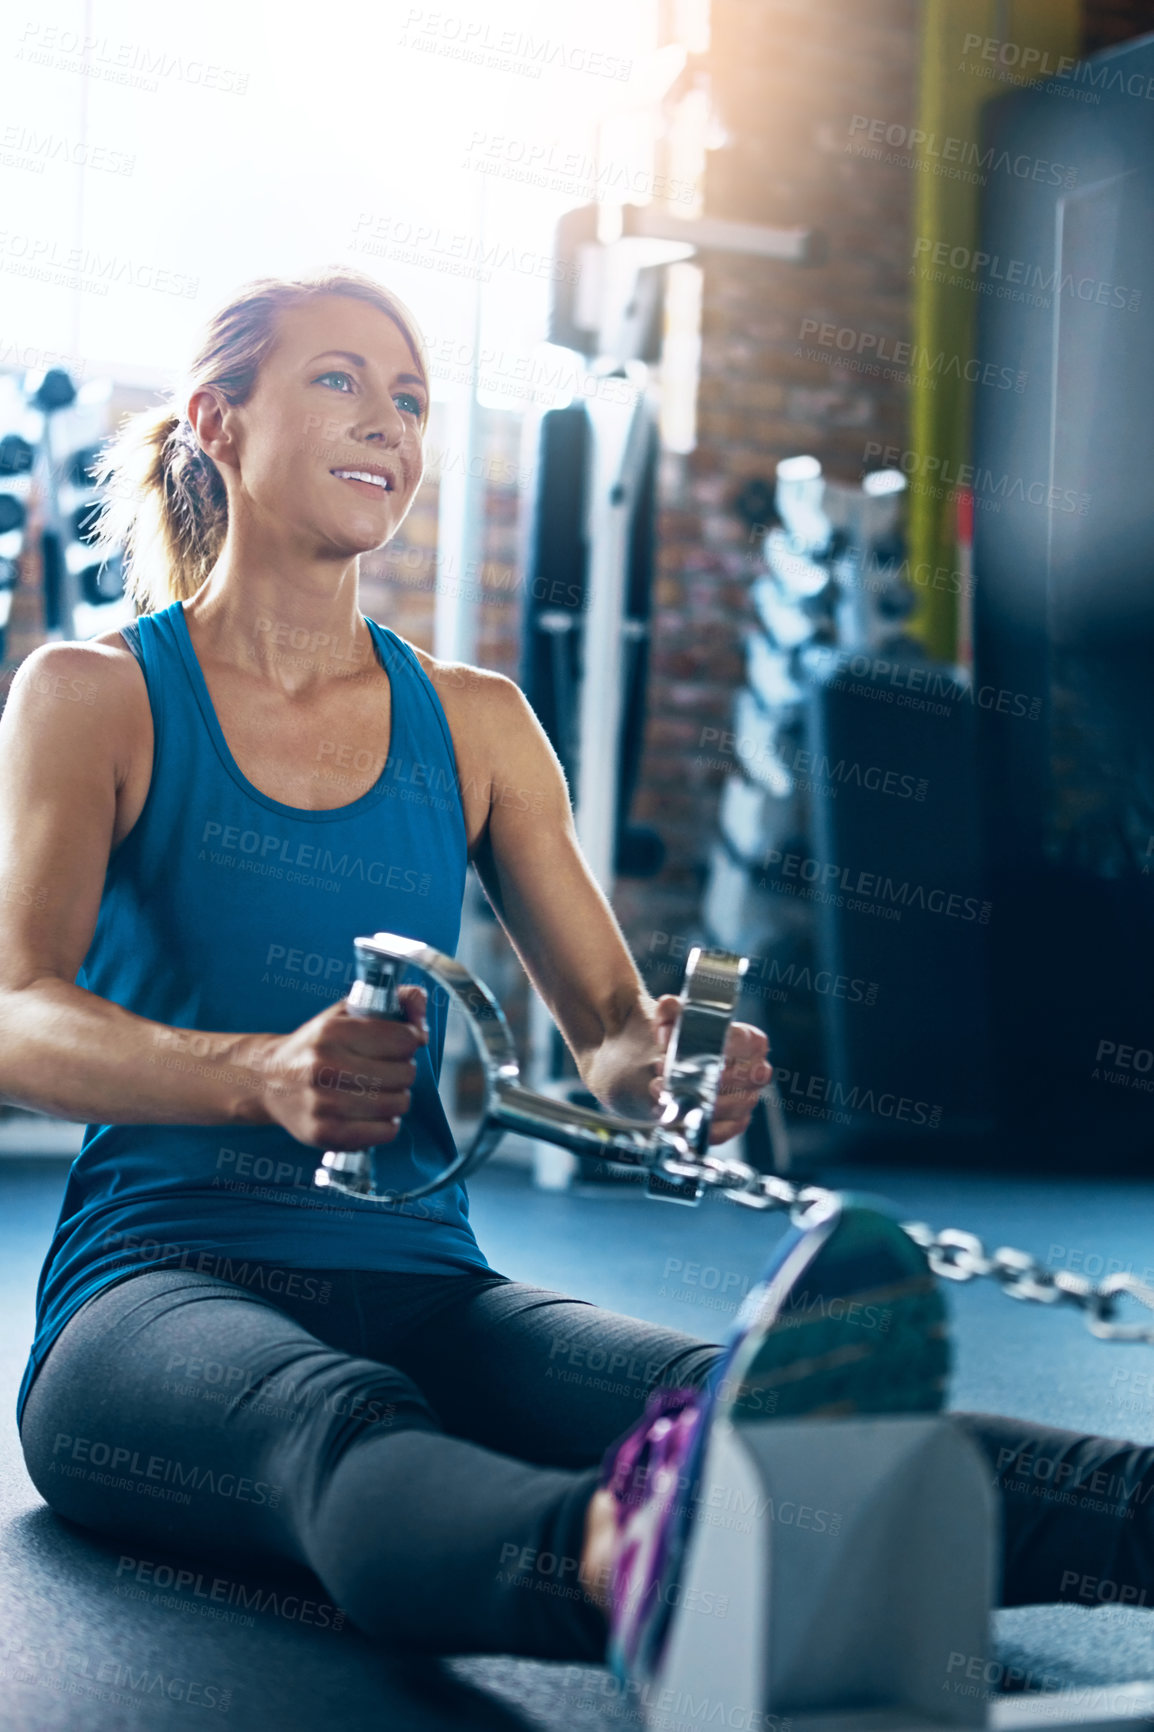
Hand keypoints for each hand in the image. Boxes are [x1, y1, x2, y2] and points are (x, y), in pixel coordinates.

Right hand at [250, 985, 429, 1149]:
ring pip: (397, 1105)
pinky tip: (373, 1113)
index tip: (402, 1042)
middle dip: (404, 1070)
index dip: (410, 1040)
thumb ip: (394, 1003)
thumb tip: (424, 1024)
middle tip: (389, 1068)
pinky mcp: (324, 1133)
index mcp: (332, 1033)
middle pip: (404, 1074)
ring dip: (397, 1097)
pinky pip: (384, 1133)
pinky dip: (387, 1124)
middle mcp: (325, 1067)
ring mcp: (323, 1103)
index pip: (402, 1039)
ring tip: (381, 1090)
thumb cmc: (315, 1045)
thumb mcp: (347, 1012)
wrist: (266, 1080)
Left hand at [648, 995, 771, 1145]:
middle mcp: (756, 1070)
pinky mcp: (735, 1124)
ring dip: (693, 1100)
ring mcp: (748, 1099)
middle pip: (735, 1076)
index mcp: (751, 1041)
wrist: (667, 1064)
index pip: (744, 1042)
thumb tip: (668, 1023)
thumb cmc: (678, 1038)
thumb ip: (669, 1010)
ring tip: (663, 1090)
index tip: (684, 1049)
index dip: (713, 1045)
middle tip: (665, 1071)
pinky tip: (678, 1114)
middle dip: (698, 1075)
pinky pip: (723, 1131)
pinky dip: (698, 1124)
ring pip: (728, 1105)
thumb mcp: (671, 1016)